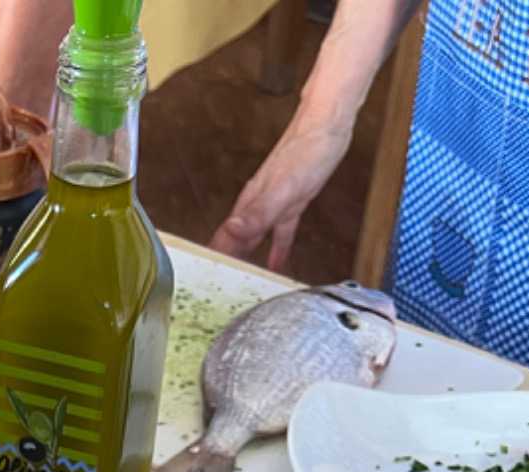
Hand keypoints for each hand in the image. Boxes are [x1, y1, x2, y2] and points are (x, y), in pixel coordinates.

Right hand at [209, 117, 352, 271]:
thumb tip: (232, 230)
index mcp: (250, 204)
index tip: (202, 282)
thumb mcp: (282, 189)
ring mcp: (273, 204)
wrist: (326, 123)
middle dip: (224, 266)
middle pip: (234, 243)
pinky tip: (275, 264)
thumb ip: (258, 213)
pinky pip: (280, 233)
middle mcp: (256, 206)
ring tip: (239, 283)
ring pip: (253, 240)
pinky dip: (276, 251)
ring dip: (245, 260)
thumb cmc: (306, 151)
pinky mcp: (291, 203)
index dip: (213, 261)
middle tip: (215, 290)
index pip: (224, 239)